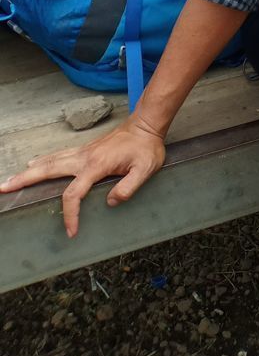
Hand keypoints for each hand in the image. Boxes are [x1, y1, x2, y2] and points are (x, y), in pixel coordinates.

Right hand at [0, 119, 165, 236]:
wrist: (146, 125)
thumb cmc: (147, 147)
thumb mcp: (146, 169)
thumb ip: (129, 187)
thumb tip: (110, 202)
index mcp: (97, 165)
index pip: (74, 193)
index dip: (70, 214)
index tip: (71, 231)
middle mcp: (84, 157)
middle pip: (49, 170)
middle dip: (26, 180)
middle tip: (5, 188)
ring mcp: (83, 152)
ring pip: (50, 161)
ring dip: (30, 171)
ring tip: (11, 180)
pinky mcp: (85, 150)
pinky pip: (59, 156)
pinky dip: (43, 162)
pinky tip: (35, 165)